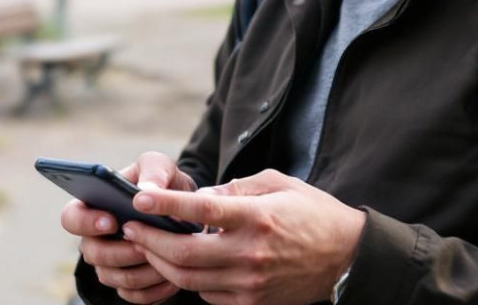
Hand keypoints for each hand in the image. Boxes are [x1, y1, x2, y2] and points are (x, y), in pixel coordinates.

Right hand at [60, 152, 196, 303]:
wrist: (186, 211)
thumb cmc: (162, 184)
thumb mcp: (160, 166)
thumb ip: (154, 170)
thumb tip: (146, 191)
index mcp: (94, 205)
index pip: (72, 217)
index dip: (86, 222)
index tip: (112, 221)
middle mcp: (95, 238)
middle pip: (92, 253)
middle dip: (120, 251)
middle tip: (145, 244)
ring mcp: (109, 264)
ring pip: (113, 277)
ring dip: (140, 270)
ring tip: (165, 259)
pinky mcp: (128, 285)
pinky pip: (134, 295)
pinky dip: (153, 288)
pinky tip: (172, 276)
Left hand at [123, 169, 365, 304]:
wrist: (347, 256)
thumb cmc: (313, 212)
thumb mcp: (279, 184)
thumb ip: (236, 189)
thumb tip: (200, 198)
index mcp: (257, 217)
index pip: (201, 210)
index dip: (166, 205)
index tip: (139, 199)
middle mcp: (251, 252)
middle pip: (184, 254)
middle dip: (150, 241)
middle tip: (130, 227)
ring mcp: (250, 281)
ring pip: (189, 280)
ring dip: (161, 263)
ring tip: (147, 246)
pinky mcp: (253, 301)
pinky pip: (207, 295)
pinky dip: (189, 280)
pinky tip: (182, 265)